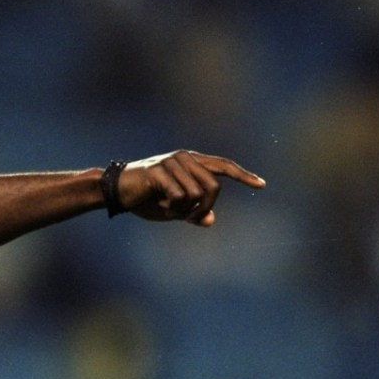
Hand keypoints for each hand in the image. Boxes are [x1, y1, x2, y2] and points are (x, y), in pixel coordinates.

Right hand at [117, 150, 264, 226]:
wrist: (116, 192)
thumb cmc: (145, 199)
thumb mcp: (173, 210)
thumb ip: (192, 213)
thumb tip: (211, 220)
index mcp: (191, 162)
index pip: (222, 166)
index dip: (243, 176)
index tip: (261, 185)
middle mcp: (185, 157)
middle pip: (214, 186)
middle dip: (204, 207)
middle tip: (187, 217)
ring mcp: (172, 162)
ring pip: (197, 194)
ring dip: (184, 210)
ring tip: (167, 208)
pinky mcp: (159, 171)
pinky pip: (180, 196)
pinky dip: (172, 208)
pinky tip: (160, 205)